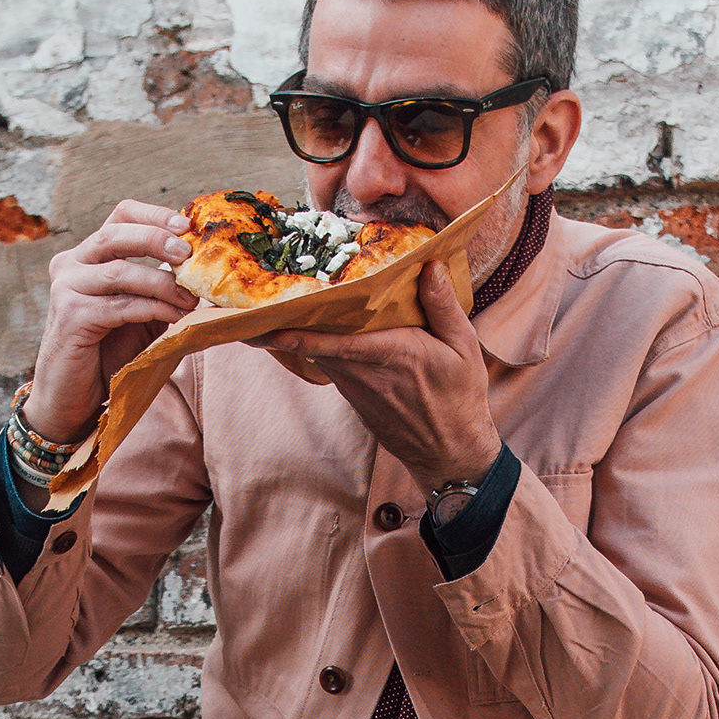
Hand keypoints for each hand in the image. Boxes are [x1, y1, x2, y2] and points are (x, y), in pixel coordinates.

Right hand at [25, 199, 198, 446]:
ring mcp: (67, 288)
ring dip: (161, 284)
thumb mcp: (142, 315)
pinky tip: (174, 318)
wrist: (72, 398)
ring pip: (120, 271)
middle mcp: (71, 264)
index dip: (154, 215)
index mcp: (88, 255)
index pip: (120, 216)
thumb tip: (207, 278)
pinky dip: (152, 309)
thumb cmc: (108, 355)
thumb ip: (163, 292)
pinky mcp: (71, 317)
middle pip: (116, 233)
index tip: (186, 225)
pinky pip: (119, 305)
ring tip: (189, 298)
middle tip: (188, 253)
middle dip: (157, 238)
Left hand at [257, 260, 499, 492]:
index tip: (272, 327)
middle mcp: (368, 372)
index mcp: (396, 354)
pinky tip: (307, 327)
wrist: (449, 453)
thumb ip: (443, 306)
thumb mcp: (464, 348)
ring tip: (272, 306)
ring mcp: (356, 388)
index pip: (340, 343)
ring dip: (296, 334)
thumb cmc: (460, 398)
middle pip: (318, 344)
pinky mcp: (353, 397)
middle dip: (286, 325)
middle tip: (254, 302)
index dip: (303, 336)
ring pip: (320, 354)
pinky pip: (329, 364)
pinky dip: (316, 345)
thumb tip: (430, 266)